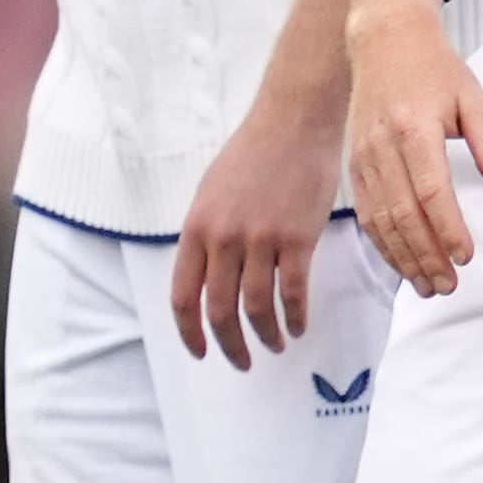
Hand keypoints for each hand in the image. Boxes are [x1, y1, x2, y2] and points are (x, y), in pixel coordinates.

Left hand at [170, 92, 346, 367]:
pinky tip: (299, 325)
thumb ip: (206, 234)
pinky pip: (293, 291)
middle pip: (219, 310)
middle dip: (229, 345)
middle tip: (241, 361)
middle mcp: (223, 239)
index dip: (190, 333)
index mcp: (197, 229)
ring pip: (257, 307)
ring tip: (276, 345)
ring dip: (266, 336)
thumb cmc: (255, 152)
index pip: (183, 297)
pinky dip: (296, 315)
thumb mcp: (212, 193)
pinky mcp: (298, 237)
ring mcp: (261, 238)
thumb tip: (209, 273)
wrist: (294, 121)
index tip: (201, 352)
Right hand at [343, 0, 482, 295]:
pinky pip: (367, 212)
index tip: (466, 256)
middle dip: (426, 256)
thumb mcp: (472, 96)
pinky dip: (383, 243)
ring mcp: (363, 157)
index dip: (447, 228)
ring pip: (380, 220)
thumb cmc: (435, 68)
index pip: (431, 191)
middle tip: (449, 286)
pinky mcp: (354, 164)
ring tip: (428, 285)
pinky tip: (402, 262)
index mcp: (414, 127)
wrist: (384, 40)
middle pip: (402, 215)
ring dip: (403, 258)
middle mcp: (382, 146)